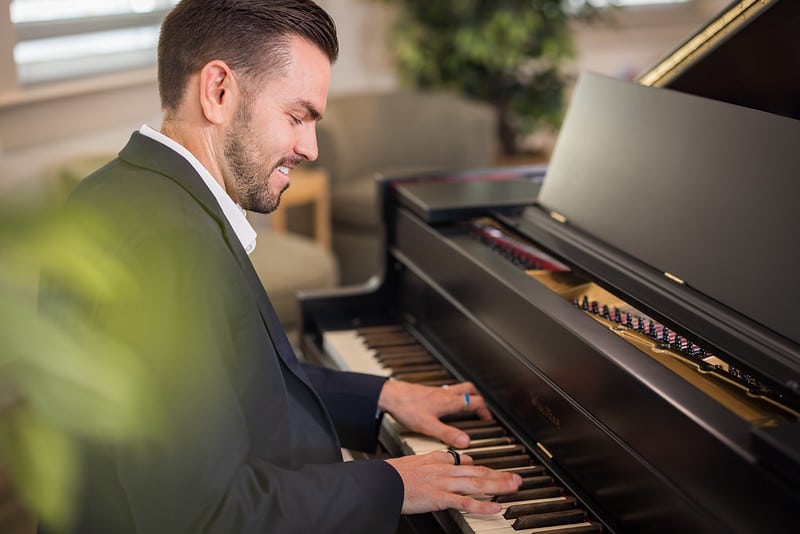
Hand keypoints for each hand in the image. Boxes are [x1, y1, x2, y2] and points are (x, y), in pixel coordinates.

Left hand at [378, 380, 491, 448]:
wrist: (389, 396)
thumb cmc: (406, 408)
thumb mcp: (429, 426)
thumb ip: (448, 434)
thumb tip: (465, 442)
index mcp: (449, 402)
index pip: (475, 402)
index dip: (485, 410)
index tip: (488, 418)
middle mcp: (445, 394)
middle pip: (469, 389)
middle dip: (478, 398)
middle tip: (481, 408)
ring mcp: (436, 391)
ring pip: (457, 388)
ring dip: (465, 395)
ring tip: (467, 404)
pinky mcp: (427, 391)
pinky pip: (445, 390)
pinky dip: (451, 396)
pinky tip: (443, 405)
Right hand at [386, 450, 521, 514]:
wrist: (382, 481)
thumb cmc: (393, 475)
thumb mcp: (417, 461)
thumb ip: (435, 461)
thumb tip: (451, 460)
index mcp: (438, 459)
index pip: (465, 462)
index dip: (483, 467)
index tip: (495, 470)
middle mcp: (444, 469)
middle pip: (477, 471)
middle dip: (499, 475)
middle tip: (517, 478)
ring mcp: (443, 483)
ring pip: (476, 483)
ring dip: (498, 485)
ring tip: (514, 487)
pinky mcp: (440, 497)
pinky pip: (466, 502)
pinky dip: (482, 505)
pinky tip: (496, 507)